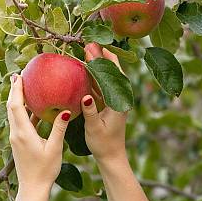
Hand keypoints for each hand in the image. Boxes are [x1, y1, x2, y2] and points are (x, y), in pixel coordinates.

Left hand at [7, 73, 70, 189]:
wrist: (32, 188)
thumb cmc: (45, 170)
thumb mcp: (55, 148)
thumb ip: (59, 128)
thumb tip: (66, 110)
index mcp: (23, 133)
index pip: (16, 105)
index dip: (16, 89)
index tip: (19, 75)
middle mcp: (16, 134)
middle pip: (11, 107)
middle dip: (14, 90)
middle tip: (19, 75)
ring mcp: (16, 139)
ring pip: (14, 114)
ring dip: (17, 100)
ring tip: (24, 87)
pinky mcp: (18, 143)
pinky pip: (19, 123)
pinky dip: (23, 113)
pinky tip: (32, 109)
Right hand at [81, 44, 128, 163]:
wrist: (111, 157)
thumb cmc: (104, 144)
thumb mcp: (95, 128)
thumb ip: (90, 112)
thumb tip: (85, 97)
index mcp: (118, 102)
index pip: (114, 75)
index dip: (106, 60)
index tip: (98, 46)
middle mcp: (118, 99)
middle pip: (109, 73)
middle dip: (99, 58)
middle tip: (88, 43)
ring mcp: (112, 102)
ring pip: (103, 79)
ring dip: (95, 67)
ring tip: (84, 52)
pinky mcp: (106, 106)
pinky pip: (99, 88)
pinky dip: (92, 78)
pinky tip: (83, 71)